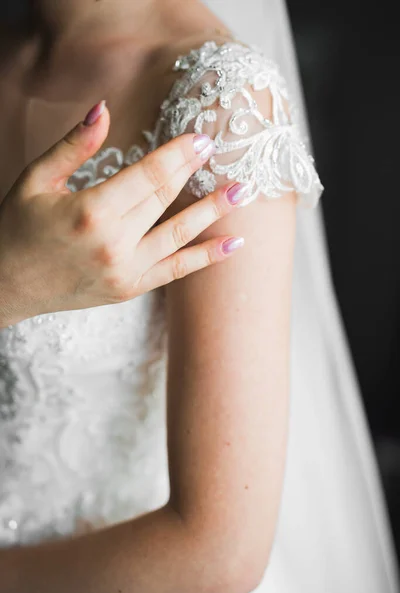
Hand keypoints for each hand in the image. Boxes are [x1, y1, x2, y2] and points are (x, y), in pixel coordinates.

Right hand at [0, 101, 245, 326]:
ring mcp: (125, 271)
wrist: (6, 284)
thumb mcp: (37, 179)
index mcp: (91, 211)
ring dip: (213, 212)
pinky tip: (233, 245)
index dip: (178, 154)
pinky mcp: (129, 289)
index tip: (202, 139)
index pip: (148, 175)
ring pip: (180, 235)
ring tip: (243, 193)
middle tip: (221, 152)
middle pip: (166, 199)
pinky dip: (206, 258)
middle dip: (195, 173)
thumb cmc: (17, 227)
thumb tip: (105, 108)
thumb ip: (75, 145)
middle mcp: (114, 244)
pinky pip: (176, 272)